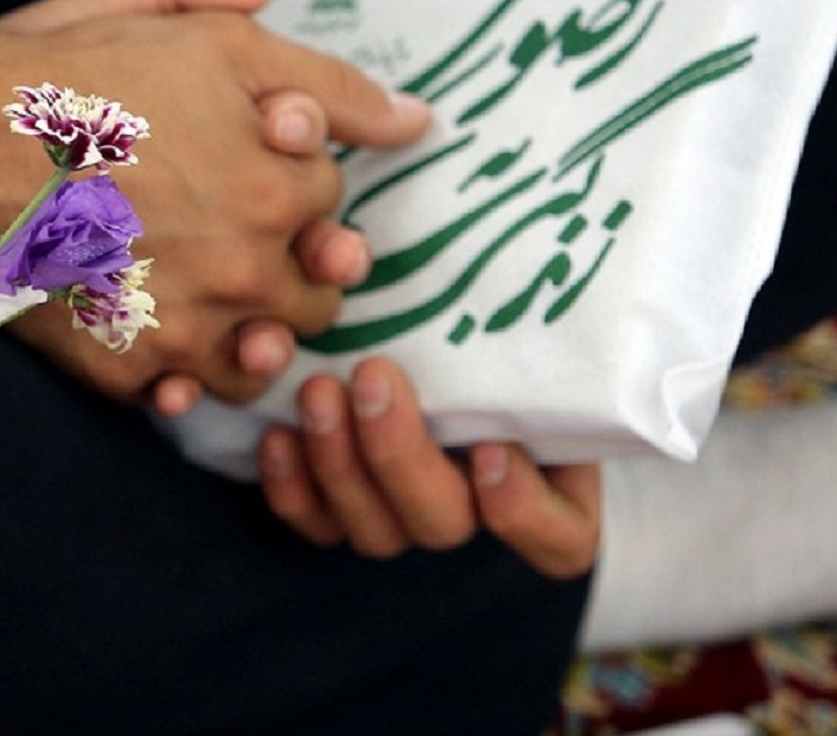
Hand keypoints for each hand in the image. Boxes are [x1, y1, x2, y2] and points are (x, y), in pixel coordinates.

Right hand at [0, 0, 429, 405]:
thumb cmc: (79, 73)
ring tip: (212, 289)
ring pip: (266, 357)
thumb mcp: (207, 39)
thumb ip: (324, 76)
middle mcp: (245, 271)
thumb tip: (416, 119)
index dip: (295, 177)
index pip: (334, 203)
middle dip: (294, 260)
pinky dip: (188, 373)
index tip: (250, 158)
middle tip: (238, 228)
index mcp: (280, 188)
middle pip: (318, 292)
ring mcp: (184, 328)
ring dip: (255, 327)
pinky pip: (190, 394)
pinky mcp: (124, 366)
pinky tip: (163, 328)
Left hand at [258, 357, 599, 578]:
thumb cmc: (504, 336)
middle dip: (399, 455)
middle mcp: (474, 515)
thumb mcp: (536, 336)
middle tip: (373, 378)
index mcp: (550, 491)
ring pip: (373, 531)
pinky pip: (315, 524)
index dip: (524, 511)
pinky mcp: (343, 512)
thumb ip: (533, 340)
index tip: (490, 448)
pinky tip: (279, 435)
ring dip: (339, 463)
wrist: (439, 335)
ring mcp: (405, 519)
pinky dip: (292, 486)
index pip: (558, 539)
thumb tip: (524, 296)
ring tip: (318, 391)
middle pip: (440, 524)